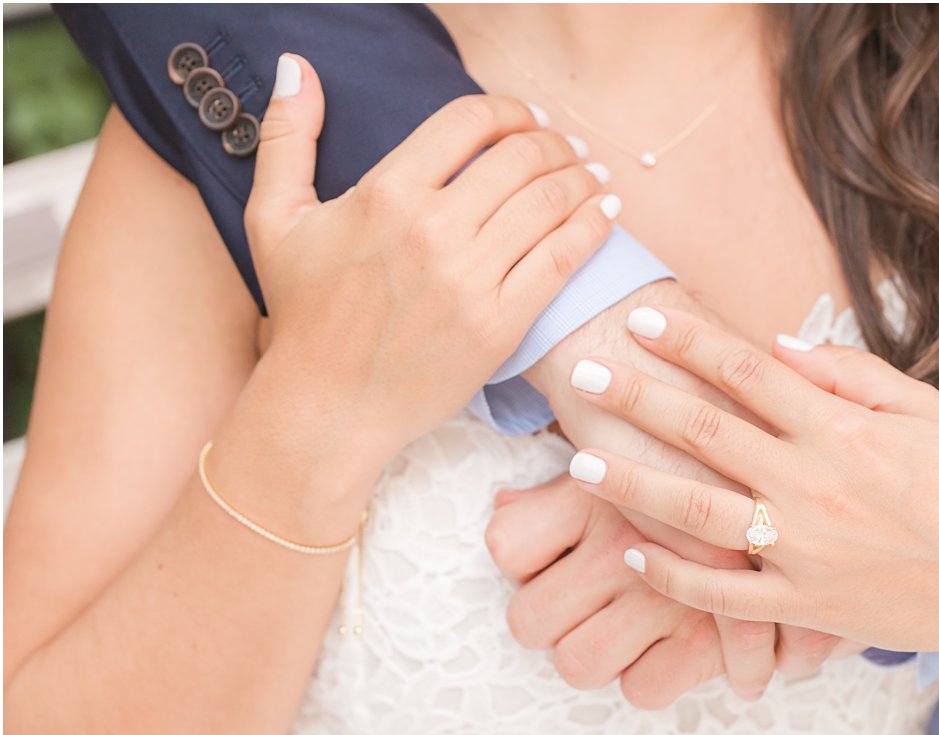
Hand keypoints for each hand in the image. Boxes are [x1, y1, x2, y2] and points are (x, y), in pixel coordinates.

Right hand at [246, 55, 615, 470]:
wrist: (328, 407)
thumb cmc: (304, 316)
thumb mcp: (276, 219)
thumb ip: (287, 136)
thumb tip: (298, 65)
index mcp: (387, 194)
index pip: (470, 122)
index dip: (510, 110)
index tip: (525, 118)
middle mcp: (433, 231)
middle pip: (521, 158)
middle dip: (554, 143)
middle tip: (567, 147)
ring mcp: (471, 280)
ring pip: (549, 204)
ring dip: (582, 179)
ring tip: (592, 175)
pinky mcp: (500, 325)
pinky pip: (562, 260)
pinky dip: (592, 228)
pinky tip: (604, 213)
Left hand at [486, 475, 751, 705]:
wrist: (802, 462)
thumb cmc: (707, 457)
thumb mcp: (630, 450)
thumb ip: (558, 489)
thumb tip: (503, 506)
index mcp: (595, 492)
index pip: (506, 546)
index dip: (526, 561)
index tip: (553, 558)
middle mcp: (619, 543)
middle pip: (528, 621)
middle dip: (555, 620)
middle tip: (590, 607)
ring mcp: (658, 595)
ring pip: (577, 663)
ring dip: (600, 654)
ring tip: (631, 631)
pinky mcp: (705, 639)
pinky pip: (645, 689)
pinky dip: (658, 676)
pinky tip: (676, 649)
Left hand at [559, 306, 938, 664]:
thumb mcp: (926, 411)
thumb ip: (851, 373)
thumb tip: (776, 345)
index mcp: (843, 428)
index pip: (746, 371)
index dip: (687, 341)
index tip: (641, 320)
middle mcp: (814, 485)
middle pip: (704, 431)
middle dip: (636, 397)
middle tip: (583, 372)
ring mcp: (804, 550)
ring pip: (697, 512)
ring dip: (632, 484)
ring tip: (580, 462)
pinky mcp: (803, 606)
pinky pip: (723, 594)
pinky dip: (675, 576)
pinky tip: (634, 553)